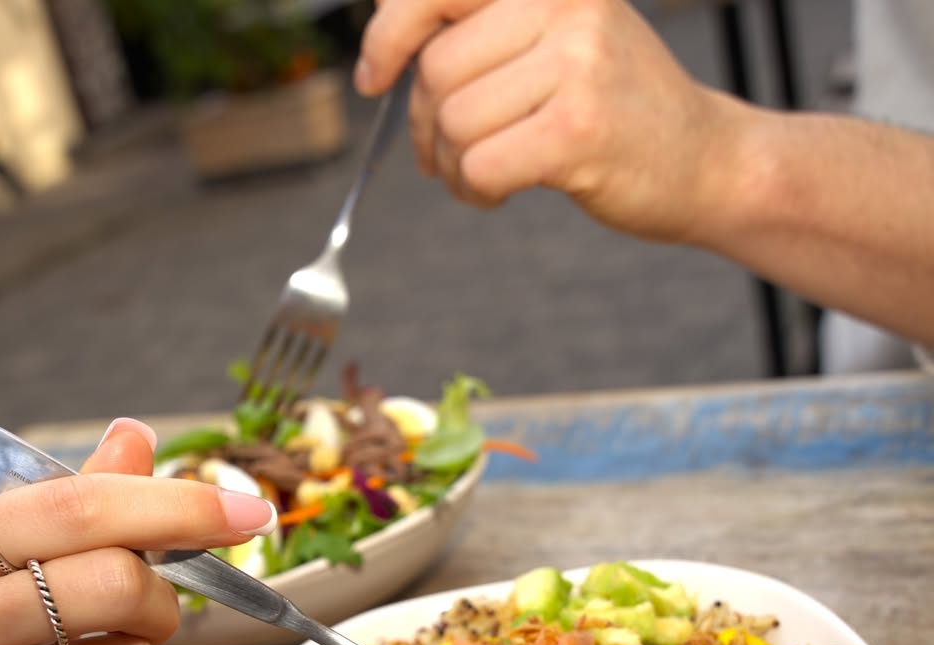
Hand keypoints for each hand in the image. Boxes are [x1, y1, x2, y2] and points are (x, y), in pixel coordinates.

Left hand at [356, 0, 741, 241]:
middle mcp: (564, 5)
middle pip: (436, 71)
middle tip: (447, 156)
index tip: (373, 78)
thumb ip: (488, 33)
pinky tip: (499, 193)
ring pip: (454, 124)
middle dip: (427, 127)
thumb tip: (389, 51)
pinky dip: (475, 192)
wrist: (703, 160)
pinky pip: (480, 166)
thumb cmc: (618, 108)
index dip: (387, 34)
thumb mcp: (560, 40)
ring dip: (453, 167)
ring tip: (483, 177)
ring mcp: (576, 64)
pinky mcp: (576, 129)